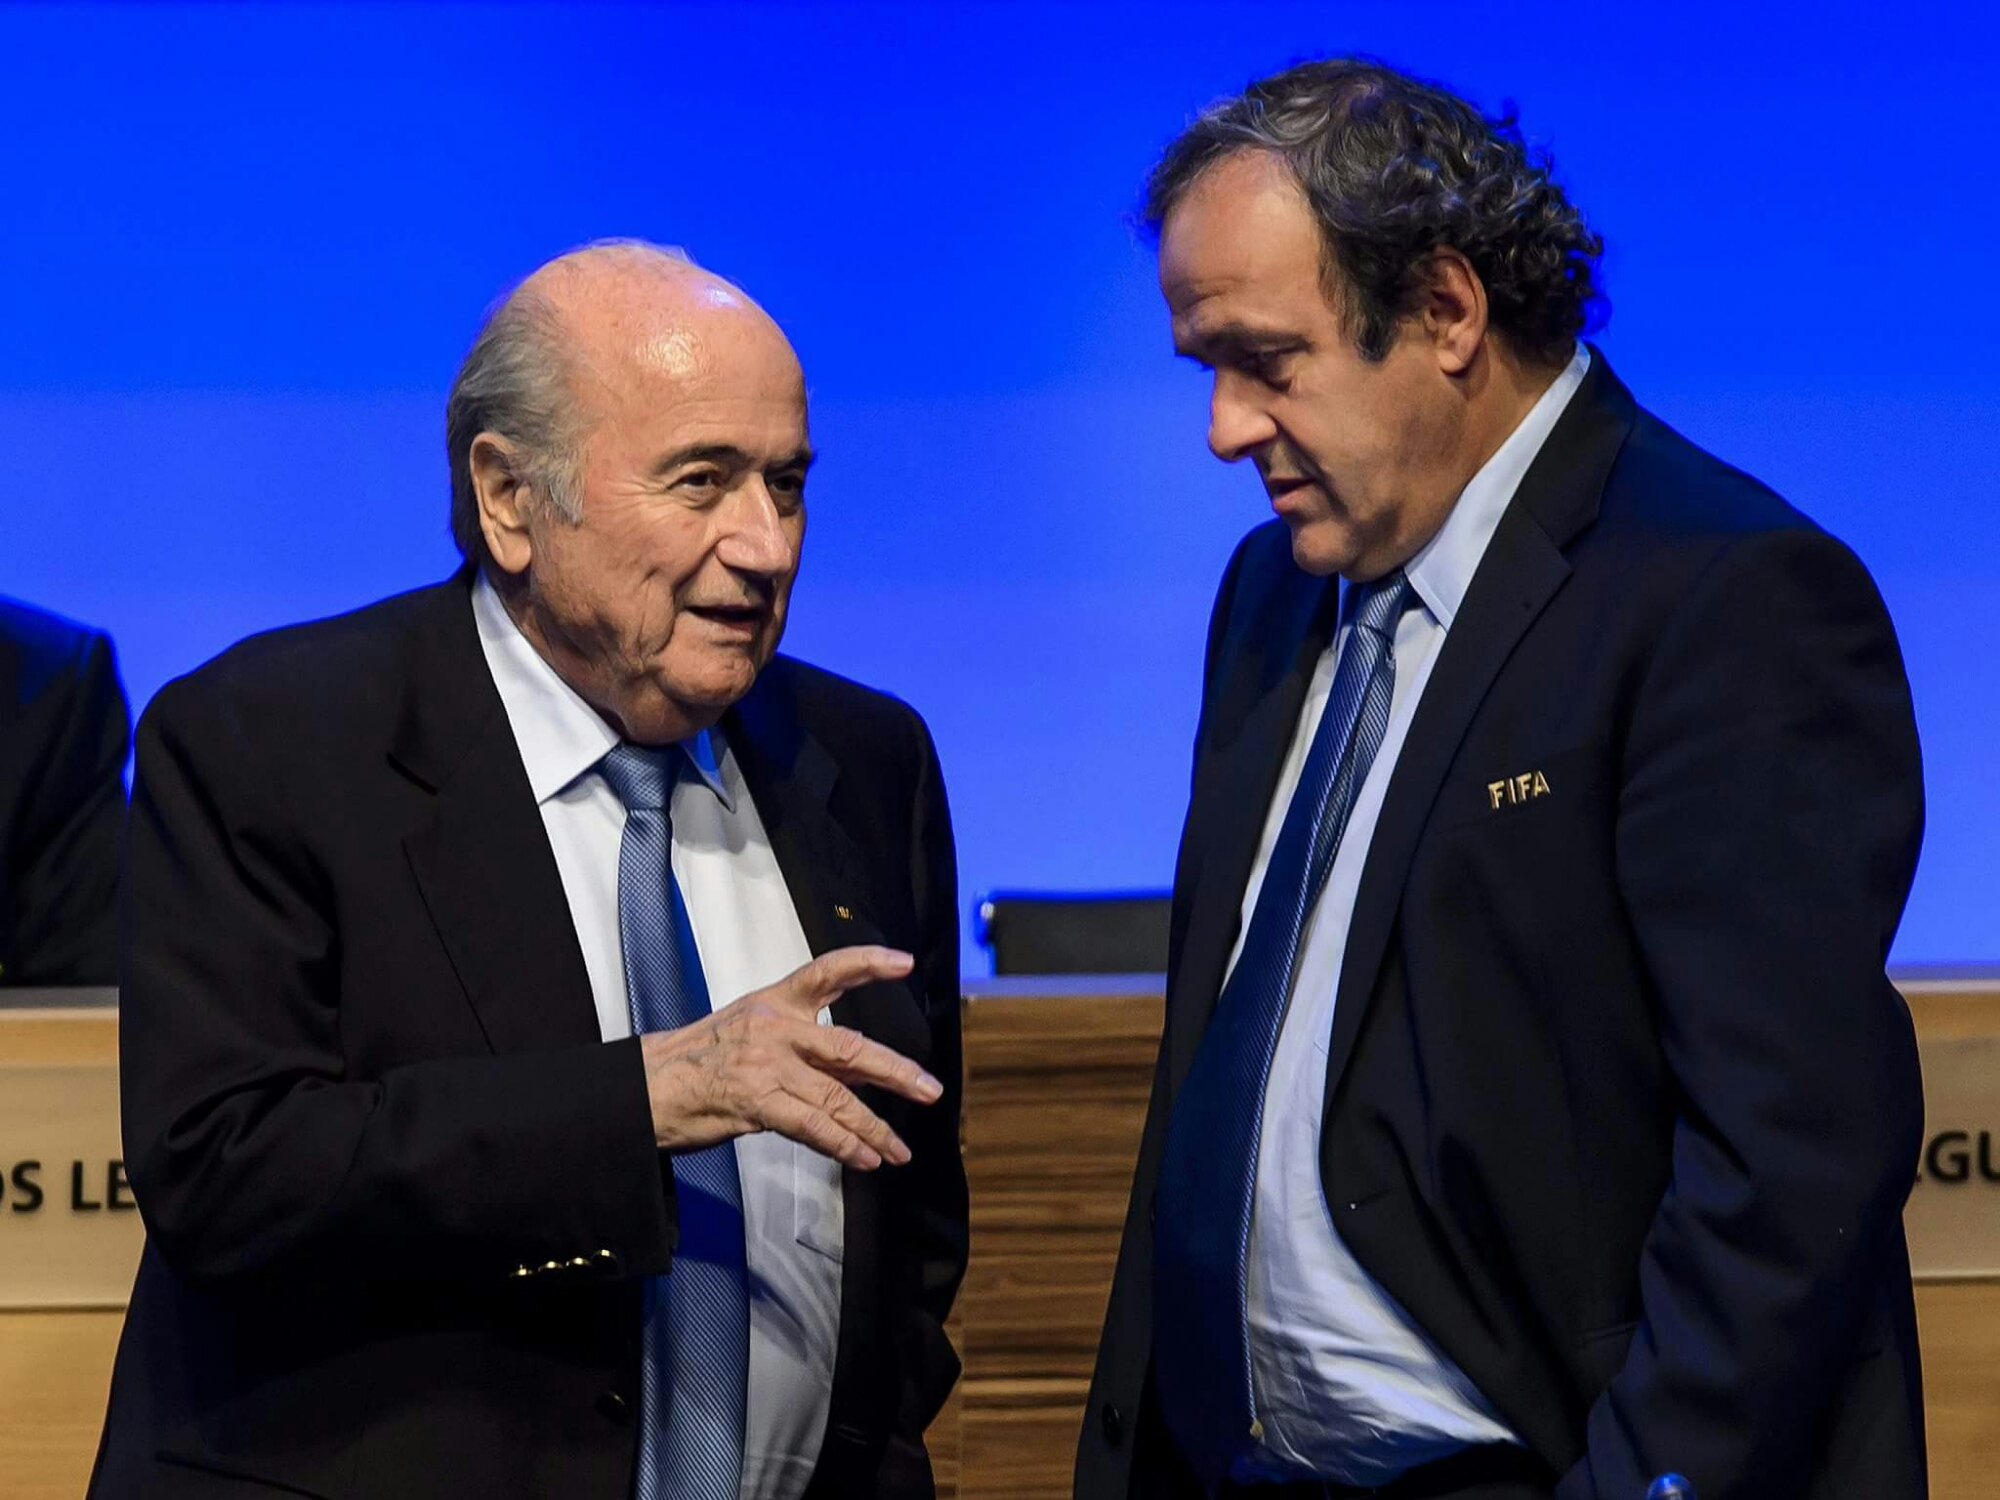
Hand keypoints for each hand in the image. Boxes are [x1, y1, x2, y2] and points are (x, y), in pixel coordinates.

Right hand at [638, 945, 941, 1168]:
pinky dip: (843, 1144)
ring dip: (873, 1128)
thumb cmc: (701, 1059)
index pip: (828, 971)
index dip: (868, 962)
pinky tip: (865, 1158)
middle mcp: (777, 1027)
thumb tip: (862, 1071)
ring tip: (897, 1149)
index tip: (905, 962)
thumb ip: (808, 1047)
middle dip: (896, 1072)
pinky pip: (813, 1126)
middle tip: (929, 1089)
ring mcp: (768, 1064)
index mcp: (776, 1000)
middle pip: (851, 1048)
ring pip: (837, 1097)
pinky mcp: (757, 1101)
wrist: (648, 1085)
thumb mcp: (754, 1031)